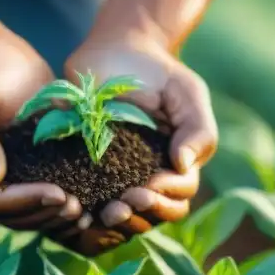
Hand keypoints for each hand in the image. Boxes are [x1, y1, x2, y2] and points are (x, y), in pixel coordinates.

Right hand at [0, 41, 89, 242]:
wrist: (2, 59)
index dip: (21, 202)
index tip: (58, 194)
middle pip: (7, 215)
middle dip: (42, 214)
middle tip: (79, 208)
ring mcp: (0, 184)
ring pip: (25, 217)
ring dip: (53, 218)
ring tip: (86, 213)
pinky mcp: (23, 178)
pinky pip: (39, 203)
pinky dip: (60, 209)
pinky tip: (88, 209)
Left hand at [63, 39, 217, 253]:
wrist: (115, 50)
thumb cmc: (157, 72)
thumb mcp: (187, 93)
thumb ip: (197, 128)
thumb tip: (183, 166)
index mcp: (175, 165)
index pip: (179, 196)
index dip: (165, 198)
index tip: (146, 188)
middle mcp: (147, 177)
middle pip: (153, 216)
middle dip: (141, 216)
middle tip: (120, 205)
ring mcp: (116, 178)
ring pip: (123, 219)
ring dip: (115, 224)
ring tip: (103, 213)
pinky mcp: (84, 170)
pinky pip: (88, 205)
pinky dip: (86, 216)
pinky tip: (78, 210)